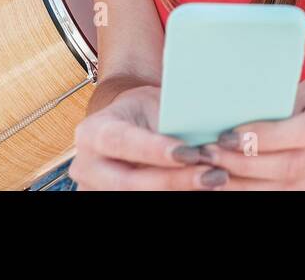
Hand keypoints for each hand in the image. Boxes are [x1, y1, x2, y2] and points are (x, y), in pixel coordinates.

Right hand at [69, 85, 225, 190]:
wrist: (129, 125)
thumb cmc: (144, 112)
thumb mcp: (154, 104)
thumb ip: (173, 119)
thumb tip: (211, 130)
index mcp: (93, 132)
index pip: (121, 142)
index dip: (154, 150)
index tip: (189, 153)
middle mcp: (89, 167)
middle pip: (128, 183)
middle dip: (173, 181)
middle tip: (212, 175)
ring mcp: (98, 190)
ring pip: (138, 197)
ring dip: (181, 191)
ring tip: (216, 181)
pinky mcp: (113, 200)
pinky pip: (148, 200)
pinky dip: (179, 193)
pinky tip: (205, 188)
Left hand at [201, 77, 304, 189]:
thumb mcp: (304, 90)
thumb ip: (276, 107)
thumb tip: (226, 118)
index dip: (265, 138)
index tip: (227, 136)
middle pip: (294, 166)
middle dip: (245, 165)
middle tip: (210, 157)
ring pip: (290, 189)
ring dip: (246, 185)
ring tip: (214, 175)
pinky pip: (293, 196)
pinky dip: (259, 191)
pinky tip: (234, 185)